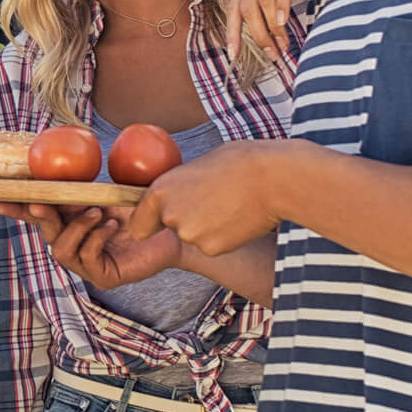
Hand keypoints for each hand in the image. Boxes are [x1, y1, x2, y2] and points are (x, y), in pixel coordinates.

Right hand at [0, 203, 181, 290]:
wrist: (172, 232)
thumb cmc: (141, 213)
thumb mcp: (107, 196)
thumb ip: (83, 191)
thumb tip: (59, 171)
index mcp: (72, 224)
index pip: (39, 218)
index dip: (18, 211)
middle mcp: (74, 246)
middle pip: (45, 233)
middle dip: (40, 217)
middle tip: (40, 203)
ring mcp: (86, 265)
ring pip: (61, 249)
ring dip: (76, 228)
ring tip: (96, 213)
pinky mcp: (103, 277)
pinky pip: (87, 258)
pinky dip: (96, 238)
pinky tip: (111, 226)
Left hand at [126, 141, 291, 254]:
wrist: (271, 178)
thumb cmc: (239, 163)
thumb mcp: (196, 166)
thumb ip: (178, 186)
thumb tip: (173, 194)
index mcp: (160, 191)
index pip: (139, 223)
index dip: (151, 223)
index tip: (161, 222)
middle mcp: (169, 215)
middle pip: (171, 229)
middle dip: (187, 221)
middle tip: (212, 204)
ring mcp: (190, 234)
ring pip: (194, 237)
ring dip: (208, 229)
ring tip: (229, 207)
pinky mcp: (211, 248)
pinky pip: (213, 246)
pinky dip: (224, 237)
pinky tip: (238, 220)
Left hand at [232, 0, 360, 61]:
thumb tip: (278, 4)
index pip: (233, 5)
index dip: (233, 31)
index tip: (234, 55)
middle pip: (245, 8)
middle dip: (255, 36)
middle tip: (271, 57)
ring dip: (271, 27)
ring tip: (281, 47)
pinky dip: (279, 2)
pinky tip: (283, 21)